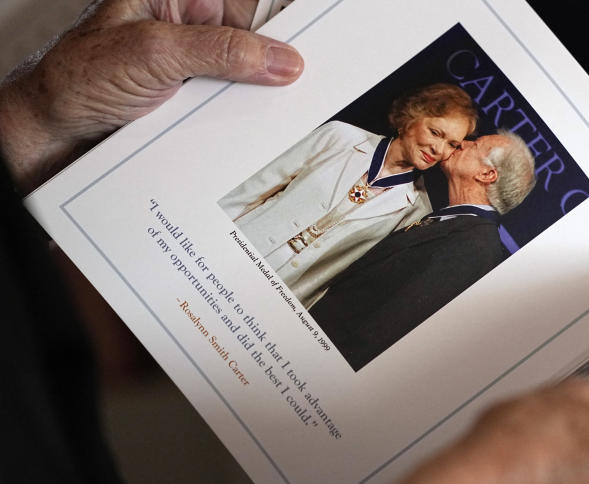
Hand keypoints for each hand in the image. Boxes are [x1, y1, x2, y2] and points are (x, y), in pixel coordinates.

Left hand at [0, 0, 303, 190]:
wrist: (48, 135)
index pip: (241, 2)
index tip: (309, 38)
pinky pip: (228, 107)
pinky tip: (237, 129)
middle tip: (290, 81)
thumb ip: (221, 51)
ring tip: (248, 110)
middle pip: (248, 37)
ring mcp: (186, 65)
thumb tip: (280, 59)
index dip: (276, 20)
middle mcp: (181, 25)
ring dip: (251, 97)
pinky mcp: (188, 100)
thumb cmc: (75, 78)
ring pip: (242, 76)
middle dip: (268, 62)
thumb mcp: (155, 53)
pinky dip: (237, 121)